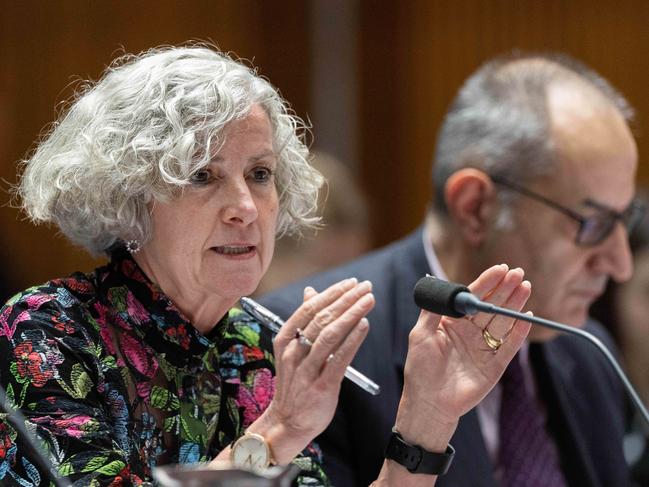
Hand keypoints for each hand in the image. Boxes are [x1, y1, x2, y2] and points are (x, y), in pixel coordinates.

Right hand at [249, 278, 374, 463]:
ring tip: (369, 300)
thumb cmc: (295, 381)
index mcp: (285, 339)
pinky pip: (338, 359)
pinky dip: (352, 340)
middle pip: (322, 318)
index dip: (332, 293)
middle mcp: (294, 352)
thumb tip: (311, 291)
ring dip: (352, 314)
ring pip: (329, 335)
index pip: (309, 308)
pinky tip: (364, 325)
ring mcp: (306, 370)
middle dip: (346, 299)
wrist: (287, 421)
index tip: (351, 282)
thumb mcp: (292, 349)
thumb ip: (303, 320)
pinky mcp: (322, 387)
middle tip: (366, 287)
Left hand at [395, 264, 530, 449]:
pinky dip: (519, 333)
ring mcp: (484, 348)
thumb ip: (430, 311)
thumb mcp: (420, 336)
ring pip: (502, 322)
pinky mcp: (494, 366)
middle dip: (505, 289)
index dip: (486, 283)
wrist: (428, 403)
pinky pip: (509, 347)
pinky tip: (527, 317)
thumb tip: (436, 285)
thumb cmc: (420, 369)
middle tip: (518, 273)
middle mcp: (470, 332)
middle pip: (491, 306)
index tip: (499, 269)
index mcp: (453, 322)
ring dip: (515, 305)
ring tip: (526, 286)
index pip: (472, 297)